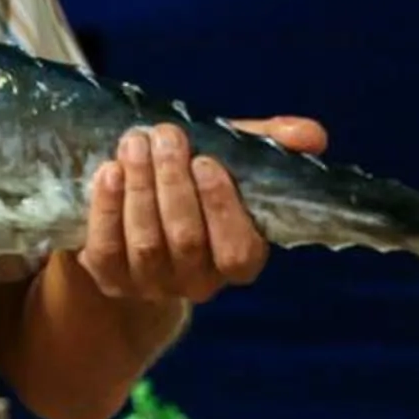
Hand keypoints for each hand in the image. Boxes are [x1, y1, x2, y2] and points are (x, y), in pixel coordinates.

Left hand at [73, 116, 322, 303]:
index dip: (222, 208)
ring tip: (134, 143)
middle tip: (163, 135)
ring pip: (146, 244)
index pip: (239, 252)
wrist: (130, 224)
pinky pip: (105, 250)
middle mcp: (197, 281)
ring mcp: (151, 285)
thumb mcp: (228, 162)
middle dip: (173, 183)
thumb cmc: (191, 188)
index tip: (205, 160)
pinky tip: (108, 171)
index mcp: (237, 259)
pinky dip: (106, 207)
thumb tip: (312, 133)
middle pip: (186, 240)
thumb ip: (266, 146)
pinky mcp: (110, 280)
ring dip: (140, 188)